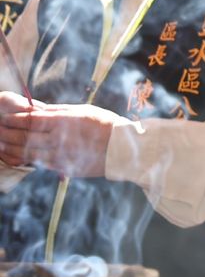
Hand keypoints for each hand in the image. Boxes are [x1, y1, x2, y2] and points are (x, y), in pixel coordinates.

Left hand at [0, 99, 126, 177]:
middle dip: (5, 133)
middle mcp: (58, 140)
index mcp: (63, 122)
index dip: (12, 119)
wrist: (122, 148)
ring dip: (9, 148)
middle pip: (23, 136)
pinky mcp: (61, 167)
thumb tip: (34, 109)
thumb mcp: (81, 111)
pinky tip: (13, 155)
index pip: (29, 120)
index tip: (2, 117)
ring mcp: (58, 156)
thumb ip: (56, 111)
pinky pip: (35, 163)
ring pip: (25, 152)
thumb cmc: (104, 124)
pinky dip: (21, 159)